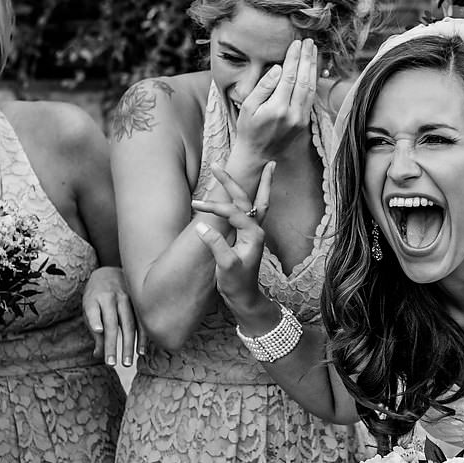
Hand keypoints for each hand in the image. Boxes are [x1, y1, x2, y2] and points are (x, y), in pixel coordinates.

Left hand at [82, 266, 140, 366]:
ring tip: (128, 363)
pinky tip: (142, 351)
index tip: (98, 329)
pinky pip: (141, 321)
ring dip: (129, 344)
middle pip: (111, 323)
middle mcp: (110, 297)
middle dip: (112, 344)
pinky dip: (142, 337)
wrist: (110, 271)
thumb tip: (98, 355)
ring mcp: (126, 298)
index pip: (93, 310)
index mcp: (94, 298)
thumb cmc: (97, 296)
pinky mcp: (138, 301)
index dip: (95, 319)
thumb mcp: (90, 308)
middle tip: (112, 364)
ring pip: (129, 323)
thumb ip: (94, 329)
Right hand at [192, 161, 275, 313]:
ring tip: (268, 165)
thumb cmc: (237, 284)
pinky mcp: (249, 236)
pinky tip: (256, 189)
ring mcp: (254, 232)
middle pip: (246, 199)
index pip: (232, 212)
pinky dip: (256, 197)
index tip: (195, 204)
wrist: (245, 298)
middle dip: (232, 181)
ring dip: (260, 183)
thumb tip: (202, 225)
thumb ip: (216, 245)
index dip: (214, 207)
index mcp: (253, 235)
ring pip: (257, 202)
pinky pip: (254, 211)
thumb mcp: (226, 266)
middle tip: (218, 164)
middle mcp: (256, 230)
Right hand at [232, 38, 317, 162]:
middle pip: (304, 80)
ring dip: (313, 68)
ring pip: (311, 88)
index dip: (294, 58)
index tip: (296, 43)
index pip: (289, 76)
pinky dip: (313, 81)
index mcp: (277, 108)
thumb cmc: (248, 129)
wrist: (257, 155)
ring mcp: (301, 119)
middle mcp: (292, 114)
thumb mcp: (247, 107)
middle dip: (307, 59)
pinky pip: (311, 98)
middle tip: (309, 42)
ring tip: (313, 52)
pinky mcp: (304, 123)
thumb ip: (263, 87)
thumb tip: (278, 69)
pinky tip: (312, 70)